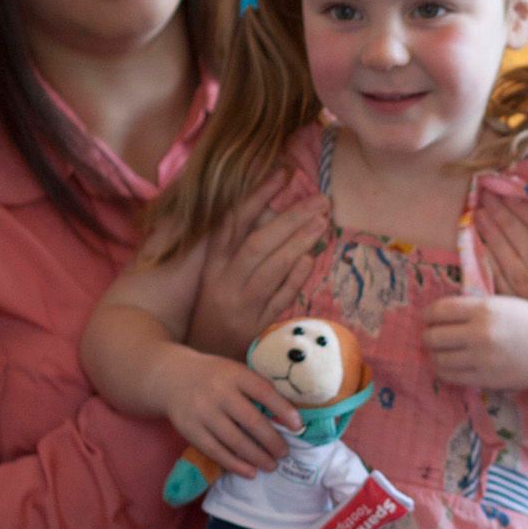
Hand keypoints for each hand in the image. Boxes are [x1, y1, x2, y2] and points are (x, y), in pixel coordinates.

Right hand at [168, 350, 301, 477]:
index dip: (283, 409)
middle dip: (272, 440)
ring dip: (257, 456)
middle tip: (285, 453)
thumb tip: (288, 416)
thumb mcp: (235, 372)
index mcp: (234, 374)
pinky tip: (250, 472)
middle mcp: (218, 392)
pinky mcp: (190, 430)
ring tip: (271, 465)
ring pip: (234, 440)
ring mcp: (202, 412)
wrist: (170, 377)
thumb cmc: (215, 377)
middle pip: (250, 420)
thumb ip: (256, 388)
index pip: (263, 391)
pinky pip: (215, 451)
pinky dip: (235, 465)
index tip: (298, 425)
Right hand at [189, 172, 328, 358]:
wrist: (204, 355)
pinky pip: (277, 299)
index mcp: (213, 263)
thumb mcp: (218, 274)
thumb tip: (273, 211)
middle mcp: (223, 281)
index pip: (233, 221)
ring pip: (270, 269)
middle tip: (321, 200)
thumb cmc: (216, 307)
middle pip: (257, 243)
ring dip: (297, 243)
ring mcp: (240, 305)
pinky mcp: (253, 327)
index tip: (282, 173)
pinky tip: (309, 260)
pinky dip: (293, 279)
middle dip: (291, 219)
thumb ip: (238, 246)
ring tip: (323, 222)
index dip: (257, 195)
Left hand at [422, 294, 527, 389]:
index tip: (428, 318)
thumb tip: (441, 314)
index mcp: (484, 309)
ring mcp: (481, 359)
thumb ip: (474, 307)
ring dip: (435, 355)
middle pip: (434, 336)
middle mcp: (479, 333)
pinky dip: (445, 371)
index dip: (428, 314)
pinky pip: (451, 376)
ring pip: (439, 359)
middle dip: (428, 336)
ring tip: (441, 352)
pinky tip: (451, 366)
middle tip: (431, 336)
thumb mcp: (503, 304)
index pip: (440, 310)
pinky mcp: (485, 379)